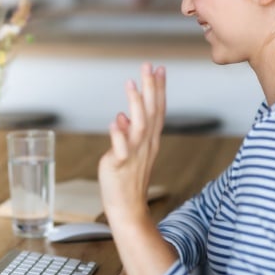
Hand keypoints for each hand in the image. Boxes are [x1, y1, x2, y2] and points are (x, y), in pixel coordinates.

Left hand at [99, 62, 165, 221]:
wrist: (126, 207)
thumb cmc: (128, 178)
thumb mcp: (132, 151)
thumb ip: (129, 133)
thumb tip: (123, 116)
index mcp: (150, 139)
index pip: (157, 109)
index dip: (158, 88)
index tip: (159, 68)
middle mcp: (145, 144)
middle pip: (151, 112)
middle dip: (151, 88)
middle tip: (149, 66)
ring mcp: (134, 154)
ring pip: (139, 126)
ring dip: (136, 104)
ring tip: (131, 84)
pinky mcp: (119, 164)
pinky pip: (121, 149)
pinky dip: (119, 135)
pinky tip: (115, 121)